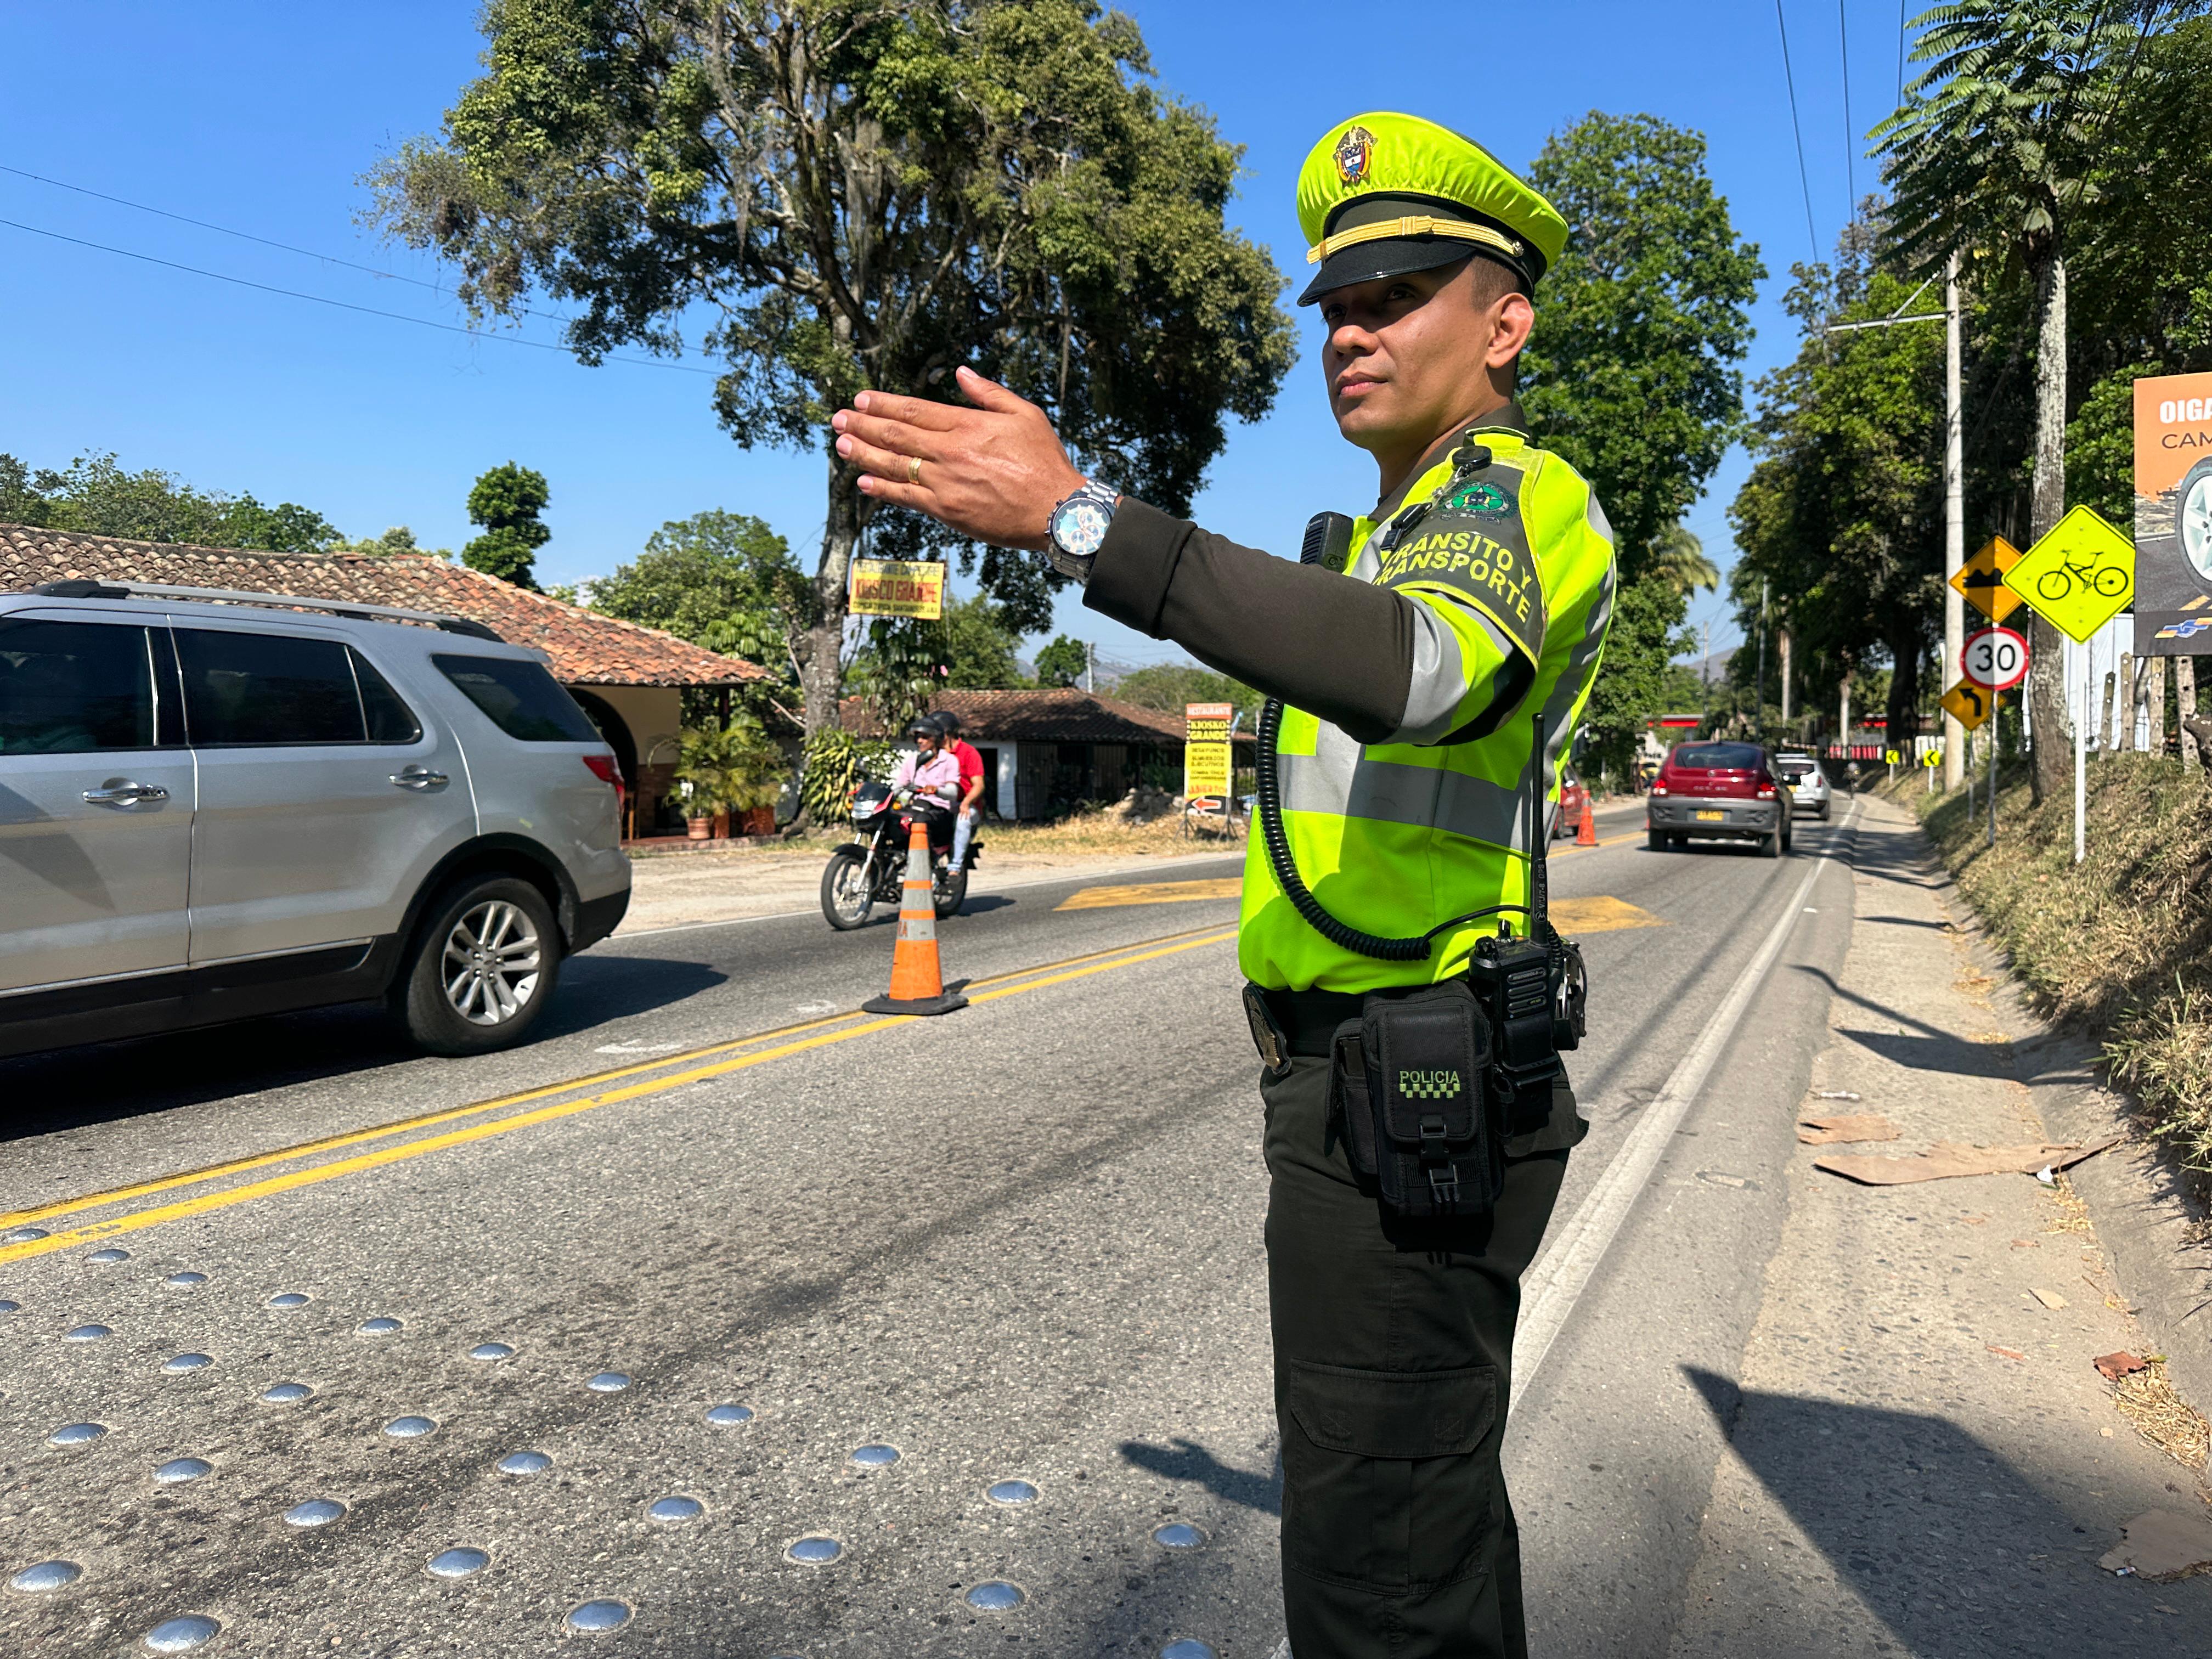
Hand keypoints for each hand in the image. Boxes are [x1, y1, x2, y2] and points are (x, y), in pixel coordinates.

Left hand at [832, 367, 1085, 551]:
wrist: (1057, 510)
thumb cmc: (1045, 461)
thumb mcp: (1025, 414)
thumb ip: (988, 393)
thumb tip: (960, 373)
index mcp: (967, 425)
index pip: (914, 410)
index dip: (884, 404)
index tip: (861, 399)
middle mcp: (950, 452)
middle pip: (897, 435)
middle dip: (864, 425)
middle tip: (838, 419)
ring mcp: (946, 483)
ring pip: (895, 465)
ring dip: (865, 453)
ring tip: (842, 445)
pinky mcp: (947, 511)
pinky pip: (907, 498)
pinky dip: (883, 489)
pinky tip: (864, 481)